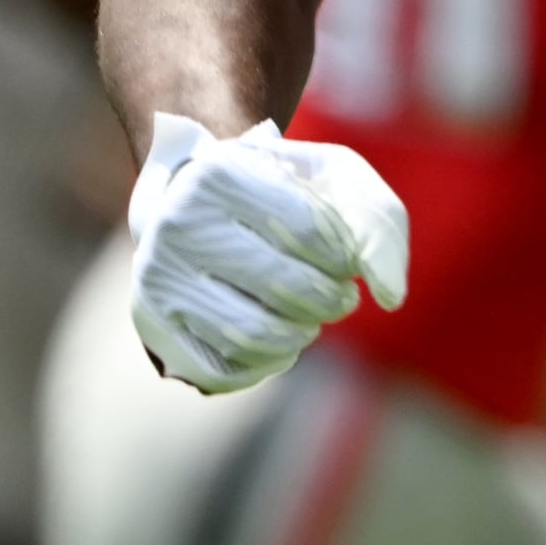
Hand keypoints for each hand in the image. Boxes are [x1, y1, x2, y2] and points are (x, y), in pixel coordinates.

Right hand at [125, 114, 409, 393]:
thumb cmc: (281, 188)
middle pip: (285, 285)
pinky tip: (279, 340)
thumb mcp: (335, 177)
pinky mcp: (152, 325)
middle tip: (341, 294)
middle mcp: (176, 223)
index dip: (346, 255)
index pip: (311, 230)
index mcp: (219, 173)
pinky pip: (220, 370)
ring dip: (303, 334)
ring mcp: (157, 278)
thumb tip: (392, 297)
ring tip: (313, 317)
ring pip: (253, 333)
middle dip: (331, 298)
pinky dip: (267, 364)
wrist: (201, 200)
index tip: (348, 256)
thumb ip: (380, 225)